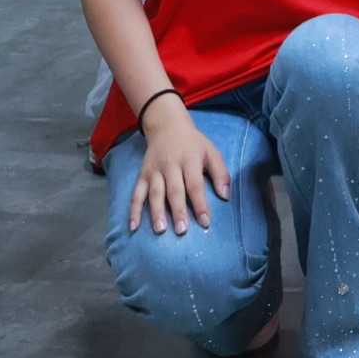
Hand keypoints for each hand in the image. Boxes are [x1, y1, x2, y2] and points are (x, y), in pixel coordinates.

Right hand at [128, 98, 228, 235]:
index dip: (200, 204)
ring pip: (155, 193)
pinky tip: (134, 226)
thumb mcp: (212, 152)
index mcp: (190, 160)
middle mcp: (170, 166)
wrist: (167, 127)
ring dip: (156, 212)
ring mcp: (154, 171)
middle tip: (182, 230)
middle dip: (178, 211)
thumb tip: (225, 196)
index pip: (195, 184)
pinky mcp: (142, 175)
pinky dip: (133, 210)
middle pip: (174, 191)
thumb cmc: (193, 144)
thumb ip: (220, 173)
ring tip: (160, 230)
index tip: (205, 222)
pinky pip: (137, 194)